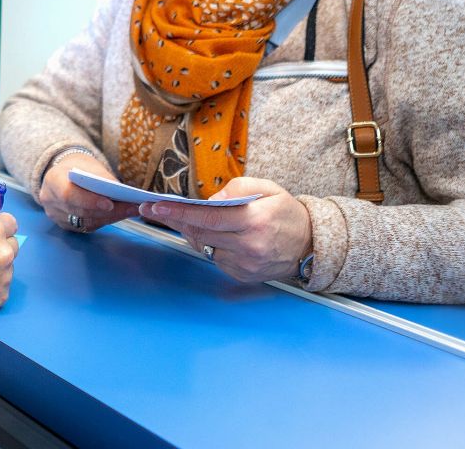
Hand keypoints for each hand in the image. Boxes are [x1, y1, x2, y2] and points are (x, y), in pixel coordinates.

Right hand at [38, 151, 138, 231]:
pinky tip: (120, 215)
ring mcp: (56, 215)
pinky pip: (87, 226)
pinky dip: (105, 221)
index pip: (69, 195)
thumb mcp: (88, 165)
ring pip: (85, 222)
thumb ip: (101, 178)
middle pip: (80, 211)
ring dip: (110, 217)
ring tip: (130, 210)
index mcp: (52, 181)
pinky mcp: (65, 224)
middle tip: (130, 207)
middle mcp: (50, 201)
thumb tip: (120, 192)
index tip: (110, 204)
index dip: (89, 201)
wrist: (64, 173)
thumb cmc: (78, 167)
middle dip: (107, 211)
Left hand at [138, 177, 311, 283]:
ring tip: (188, 219)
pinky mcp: (242, 276)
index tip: (154, 207)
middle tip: (155, 210)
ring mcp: (245, 265)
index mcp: (254, 221)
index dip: (177, 212)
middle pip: (200, 233)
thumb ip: (238, 188)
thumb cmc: (286, 213)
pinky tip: (217, 236)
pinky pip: (216, 259)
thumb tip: (211, 199)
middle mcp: (249, 247)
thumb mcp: (269, 188)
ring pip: (205, 247)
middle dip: (176, 220)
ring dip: (194, 233)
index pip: (207, 217)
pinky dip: (212, 246)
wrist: (310, 245)